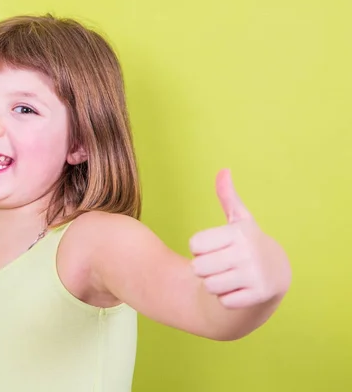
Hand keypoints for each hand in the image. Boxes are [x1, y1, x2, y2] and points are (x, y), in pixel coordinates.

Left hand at [189, 169, 290, 308]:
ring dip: (215, 285)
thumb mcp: (239, 220)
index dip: (201, 249)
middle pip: (198, 268)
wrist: (277, 272)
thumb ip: (227, 197)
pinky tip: (240, 290)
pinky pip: (224, 302)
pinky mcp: (259, 295)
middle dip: (205, 269)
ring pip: (209, 286)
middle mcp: (247, 252)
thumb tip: (223, 170)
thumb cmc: (247, 243)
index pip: (194, 245)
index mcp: (238, 232)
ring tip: (230, 276)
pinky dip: (228, 299)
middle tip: (222, 265)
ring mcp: (255, 274)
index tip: (217, 248)